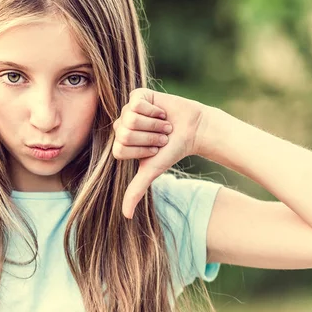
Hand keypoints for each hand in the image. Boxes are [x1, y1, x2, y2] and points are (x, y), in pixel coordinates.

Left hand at [113, 88, 207, 218]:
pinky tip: (160, 112)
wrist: (192, 130)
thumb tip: (125, 216)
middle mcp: (121, 125)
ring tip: (162, 125)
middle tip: (160, 136)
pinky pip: (137, 103)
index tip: (154, 149)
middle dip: (149, 137)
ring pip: (131, 118)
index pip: (119, 148)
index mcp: (119, 143)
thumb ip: (135, 190)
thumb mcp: (152, 171)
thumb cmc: (171, 151)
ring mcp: (128, 109)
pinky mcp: (138, 95)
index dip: (141, 150)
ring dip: (153, 124)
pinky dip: (154, 110)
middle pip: (124, 133)